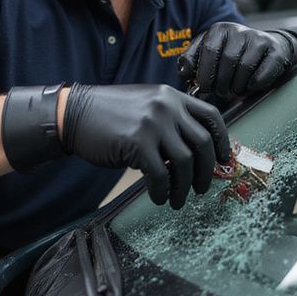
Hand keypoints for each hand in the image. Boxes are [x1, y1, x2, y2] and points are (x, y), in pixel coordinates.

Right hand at [62, 84, 229, 208]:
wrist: (73, 114)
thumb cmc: (110, 114)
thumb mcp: (146, 104)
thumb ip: (171, 118)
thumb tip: (194, 150)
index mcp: (172, 95)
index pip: (212, 116)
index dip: (222, 141)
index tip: (223, 160)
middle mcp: (167, 106)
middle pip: (202, 143)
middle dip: (205, 171)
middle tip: (202, 187)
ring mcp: (152, 123)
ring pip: (184, 162)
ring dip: (184, 187)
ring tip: (178, 199)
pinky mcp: (137, 142)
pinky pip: (160, 174)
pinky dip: (162, 191)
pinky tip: (158, 198)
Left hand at [178, 22, 296, 99]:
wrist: (267, 48)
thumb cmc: (233, 54)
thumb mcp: (210, 52)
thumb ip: (193, 60)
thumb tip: (183, 73)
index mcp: (219, 29)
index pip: (209, 50)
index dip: (205, 73)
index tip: (204, 89)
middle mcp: (239, 30)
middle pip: (227, 60)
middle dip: (222, 83)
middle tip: (221, 92)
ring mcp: (258, 38)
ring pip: (244, 68)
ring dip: (237, 86)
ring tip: (235, 89)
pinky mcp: (275, 51)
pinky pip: (262, 74)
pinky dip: (254, 85)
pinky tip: (250, 86)